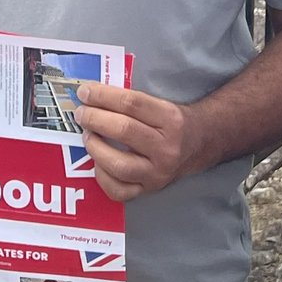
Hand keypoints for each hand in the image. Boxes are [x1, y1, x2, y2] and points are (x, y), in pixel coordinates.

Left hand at [74, 82, 202, 201]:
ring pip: (118, 164)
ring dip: (95, 147)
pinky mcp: (150, 189)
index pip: (132, 103)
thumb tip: (93, 95)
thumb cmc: (174, 121)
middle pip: (124, 130)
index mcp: (171, 119)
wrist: (199, 144)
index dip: (103, 96)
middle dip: (95, 119)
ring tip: (88, 136)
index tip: (85, 92)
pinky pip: (118, 189)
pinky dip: (102, 176)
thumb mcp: (163, 104)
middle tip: (82, 113)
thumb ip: (131, 101)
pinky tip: (98, 162)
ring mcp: (158, 172)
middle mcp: (167, 147)